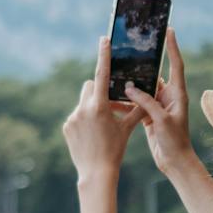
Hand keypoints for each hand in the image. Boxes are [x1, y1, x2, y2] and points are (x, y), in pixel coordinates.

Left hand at [62, 36, 143, 183]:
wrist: (96, 172)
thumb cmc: (115, 149)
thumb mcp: (127, 128)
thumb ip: (136, 109)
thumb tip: (146, 93)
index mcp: (99, 106)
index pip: (101, 75)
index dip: (104, 56)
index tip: (104, 40)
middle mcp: (83, 109)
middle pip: (90, 86)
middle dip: (100, 90)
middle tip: (111, 104)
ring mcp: (72, 117)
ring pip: (83, 101)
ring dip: (93, 105)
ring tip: (102, 124)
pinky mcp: (66, 126)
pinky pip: (77, 115)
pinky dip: (85, 118)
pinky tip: (92, 133)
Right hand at [122, 27, 199, 176]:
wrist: (174, 162)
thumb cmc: (174, 141)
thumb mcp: (162, 120)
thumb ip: (146, 102)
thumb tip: (130, 87)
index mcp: (177, 94)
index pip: (176, 64)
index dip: (172, 47)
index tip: (168, 30)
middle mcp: (169, 97)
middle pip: (155, 74)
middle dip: (143, 64)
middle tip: (131, 50)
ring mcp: (158, 105)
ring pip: (142, 89)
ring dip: (131, 84)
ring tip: (117, 74)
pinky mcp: (149, 115)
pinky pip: (135, 102)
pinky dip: (125, 100)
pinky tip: (113, 97)